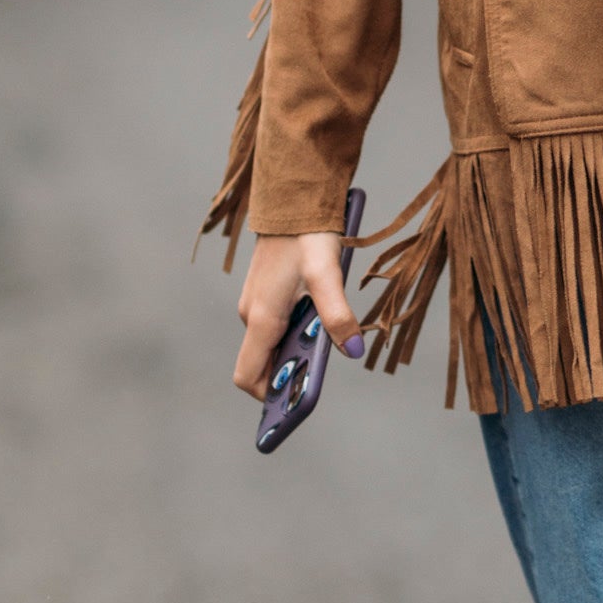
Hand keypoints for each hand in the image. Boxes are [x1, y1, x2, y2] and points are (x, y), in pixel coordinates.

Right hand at [232, 226, 364, 397]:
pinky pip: (276, 325)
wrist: (292, 197)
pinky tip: (317, 319)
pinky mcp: (265, 292)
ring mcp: (257, 303)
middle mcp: (252, 315)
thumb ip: (338, 314)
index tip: (291, 405)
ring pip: (272, 343)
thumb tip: (353, 351)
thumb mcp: (327, 274)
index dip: (268, 397)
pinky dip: (294, 333)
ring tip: (323, 344)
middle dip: (289, 375)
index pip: (248, 377)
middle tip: (318, 375)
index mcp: (262, 318)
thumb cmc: (306, 234)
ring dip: (294, 352)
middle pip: (263, 364)